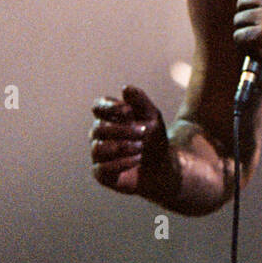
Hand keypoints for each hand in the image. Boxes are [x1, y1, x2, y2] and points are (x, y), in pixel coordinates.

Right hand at [90, 85, 178, 201]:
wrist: (163, 165)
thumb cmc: (154, 138)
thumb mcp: (152, 116)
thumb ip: (140, 101)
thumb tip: (125, 88)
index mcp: (108, 118)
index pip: (98, 107)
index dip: (110, 108)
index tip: (129, 112)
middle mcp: (98, 136)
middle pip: (99, 128)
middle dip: (122, 130)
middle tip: (143, 131)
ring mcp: (98, 155)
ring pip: (98, 148)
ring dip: (122, 146)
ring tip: (141, 147)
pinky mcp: (101, 174)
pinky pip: (102, 168)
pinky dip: (121, 162)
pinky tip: (138, 158)